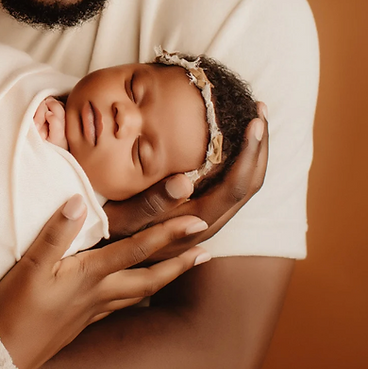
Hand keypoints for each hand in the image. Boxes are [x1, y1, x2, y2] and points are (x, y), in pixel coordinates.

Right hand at [0, 195, 209, 368]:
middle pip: (149, 278)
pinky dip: (135, 296)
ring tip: (179, 270)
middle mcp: (98, 294)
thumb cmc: (15, 308)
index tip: (196, 222)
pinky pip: (119, 305)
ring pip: (137, 293)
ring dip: (162, 279)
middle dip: (179, 264)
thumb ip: (56, 232)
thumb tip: (80, 201)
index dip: (167, 234)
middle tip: (205, 251)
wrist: (4, 352)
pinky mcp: (81, 321)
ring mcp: (91, 310)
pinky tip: (132, 295)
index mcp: (89, 275)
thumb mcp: (30, 264)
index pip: (136, 250)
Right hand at [104, 102, 268, 260]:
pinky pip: (231, 185)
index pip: (237, 186)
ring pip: (244, 185)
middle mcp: (209, 223)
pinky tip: (231, 142)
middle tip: (260, 109)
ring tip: (252, 119)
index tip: (255, 121)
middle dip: (260, 146)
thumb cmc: (111, 235)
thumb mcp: (123, 218)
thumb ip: (152, 203)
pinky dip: (239, 160)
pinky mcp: (199, 213)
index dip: (250, 153)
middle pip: (250, 184)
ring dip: (253, 152)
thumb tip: (184, 181)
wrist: (107, 259)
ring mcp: (206, 219)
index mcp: (196, 222)